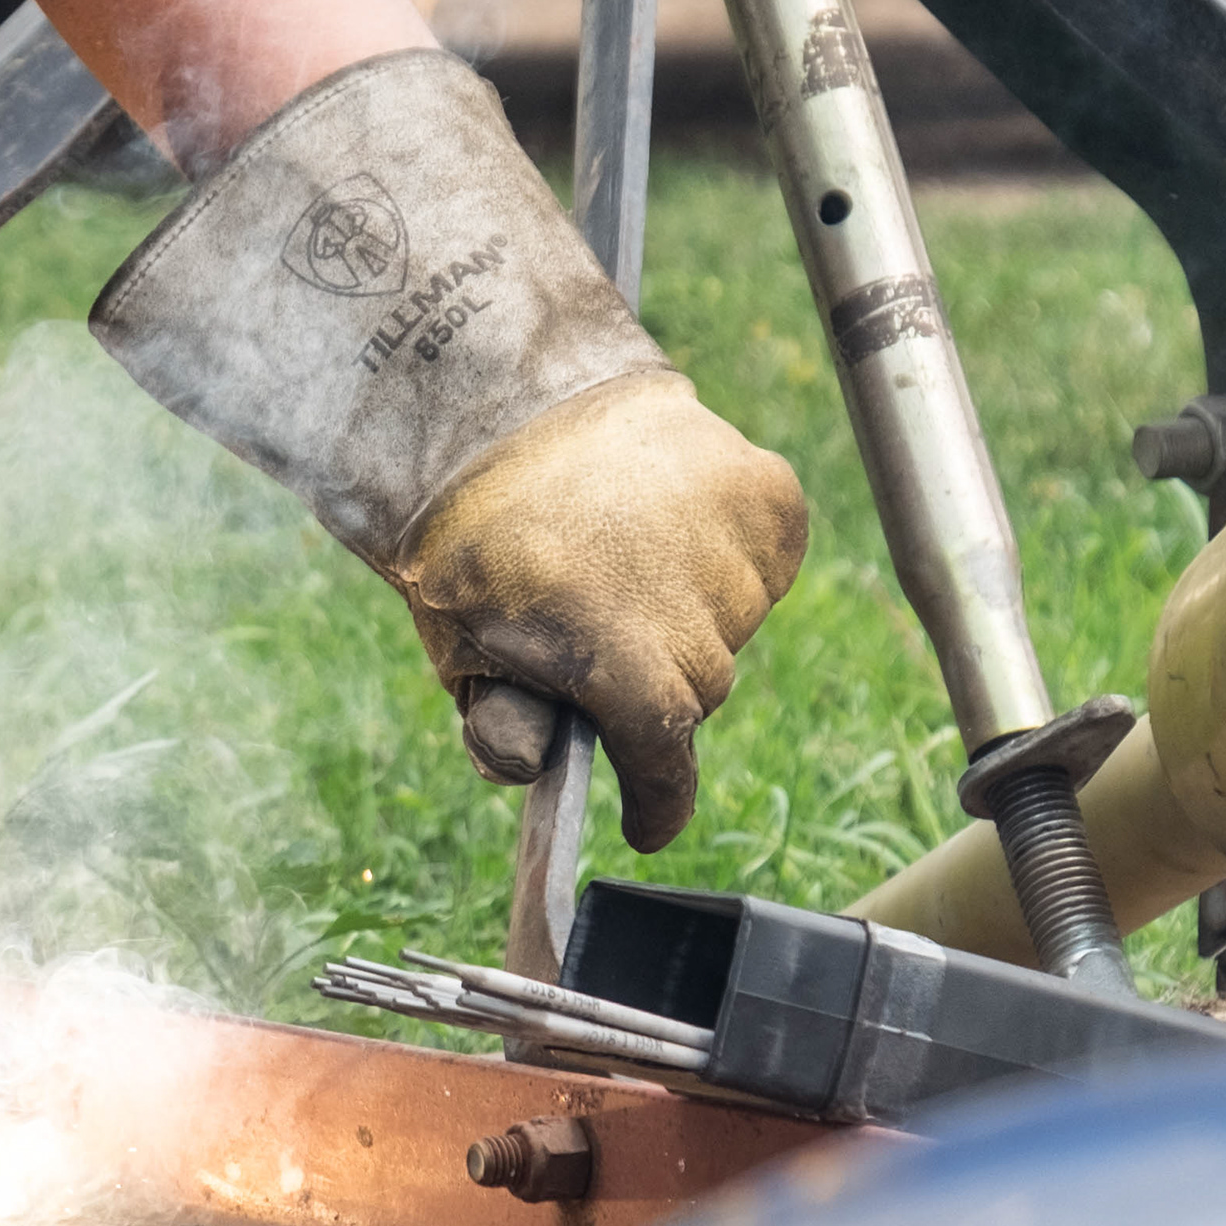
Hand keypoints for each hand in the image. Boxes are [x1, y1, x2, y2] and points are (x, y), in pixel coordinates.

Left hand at [390, 371, 806, 849]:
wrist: (502, 404)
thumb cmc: (473, 536)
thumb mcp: (457, 643)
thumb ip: (498, 725)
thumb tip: (533, 770)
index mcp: (624, 665)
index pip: (665, 762)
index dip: (657, 800)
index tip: (647, 822)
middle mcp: (697, 614)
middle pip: (700, 688)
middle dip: (654, 680)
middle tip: (597, 628)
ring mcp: (739, 549)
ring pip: (735, 620)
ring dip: (691, 608)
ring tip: (622, 556)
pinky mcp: (768, 493)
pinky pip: (762, 556)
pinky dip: (725, 553)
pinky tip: (663, 522)